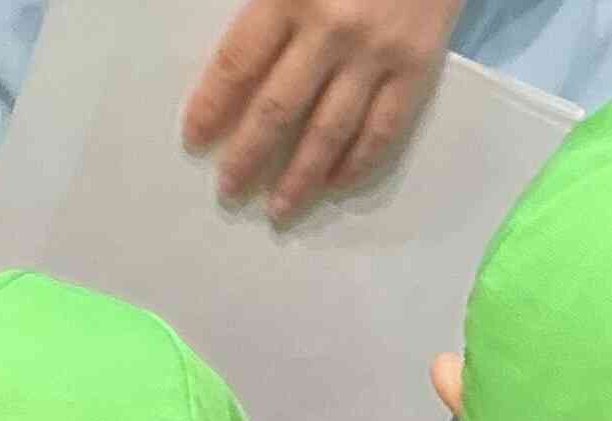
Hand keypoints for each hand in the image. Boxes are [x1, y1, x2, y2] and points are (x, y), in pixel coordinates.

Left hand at [182, 0, 455, 221]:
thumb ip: (265, 5)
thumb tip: (233, 61)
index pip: (238, 62)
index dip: (212, 105)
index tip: (194, 138)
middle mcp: (330, 31)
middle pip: (278, 108)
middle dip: (248, 155)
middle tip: (230, 190)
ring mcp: (376, 56)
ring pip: (329, 131)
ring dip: (300, 177)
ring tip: (279, 209)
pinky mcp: (416, 71)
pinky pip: (383, 131)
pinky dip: (357, 164)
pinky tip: (335, 185)